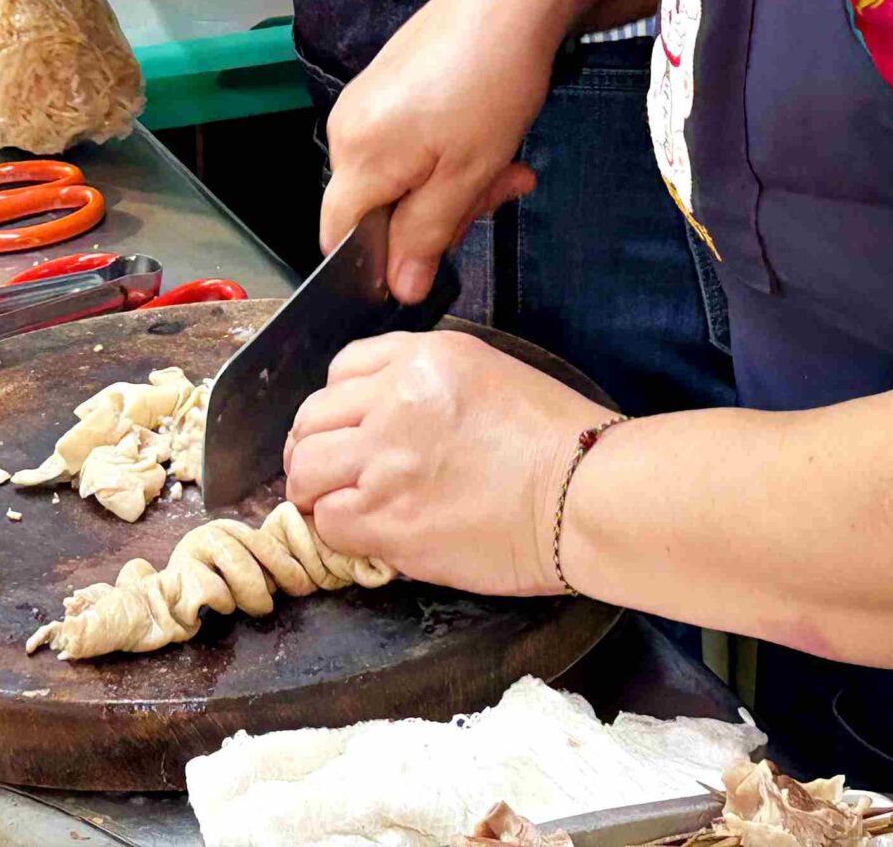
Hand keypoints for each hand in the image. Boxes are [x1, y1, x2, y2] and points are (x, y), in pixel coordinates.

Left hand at [285, 330, 612, 594]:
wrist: (586, 496)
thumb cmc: (560, 443)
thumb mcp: (492, 376)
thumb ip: (430, 385)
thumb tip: (387, 417)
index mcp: (425, 357)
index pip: (343, 368)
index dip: (338, 405)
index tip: (347, 430)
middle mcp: (396, 399)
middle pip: (312, 417)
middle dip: (315, 447)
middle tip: (333, 474)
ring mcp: (386, 459)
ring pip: (306, 469)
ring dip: (317, 490)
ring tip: (342, 507)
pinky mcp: (388, 518)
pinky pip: (329, 522)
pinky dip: (339, 532)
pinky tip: (368, 534)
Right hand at [320, 0, 561, 303]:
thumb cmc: (490, 83)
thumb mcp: (466, 175)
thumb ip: (426, 236)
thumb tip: (397, 288)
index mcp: (355, 154)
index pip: (339, 237)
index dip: (380, 262)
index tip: (433, 261)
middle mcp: (347, 126)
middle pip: (377, 206)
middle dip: (439, 213)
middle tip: (500, 191)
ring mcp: (368, 100)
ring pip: (402, 174)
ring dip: (455, 182)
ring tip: (509, 164)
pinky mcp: (392, 81)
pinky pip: (410, 140)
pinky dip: (450, 150)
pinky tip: (492, 137)